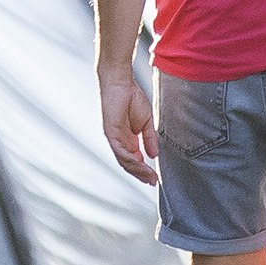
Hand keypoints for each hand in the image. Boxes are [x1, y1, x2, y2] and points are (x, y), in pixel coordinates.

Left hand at [99, 65, 160, 184]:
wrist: (120, 83)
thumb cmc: (131, 98)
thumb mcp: (146, 122)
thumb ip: (149, 139)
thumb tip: (154, 155)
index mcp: (128, 140)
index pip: (135, 160)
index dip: (144, 170)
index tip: (154, 177)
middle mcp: (120, 142)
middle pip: (129, 164)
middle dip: (141, 174)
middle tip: (152, 181)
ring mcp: (114, 139)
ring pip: (124, 161)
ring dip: (137, 170)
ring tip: (149, 176)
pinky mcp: (110, 134)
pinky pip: (120, 151)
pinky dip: (130, 159)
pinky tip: (139, 164)